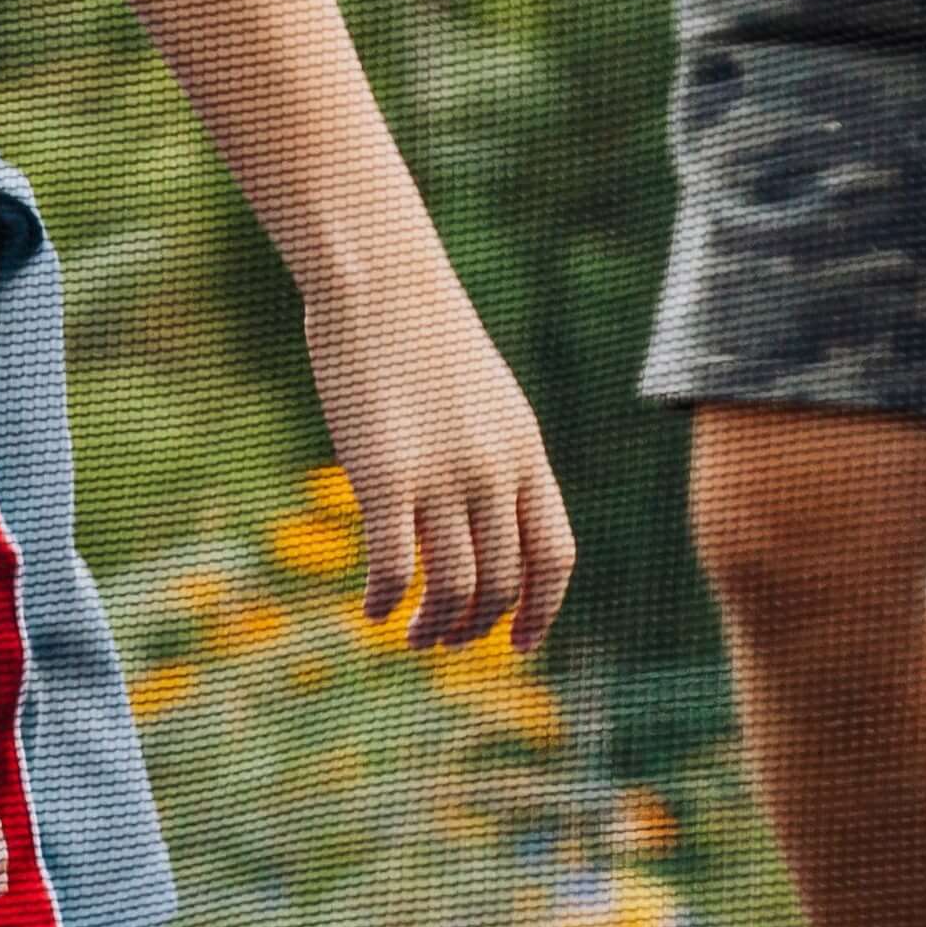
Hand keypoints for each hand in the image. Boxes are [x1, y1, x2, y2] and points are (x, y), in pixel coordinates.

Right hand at [300, 259, 576, 655]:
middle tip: (450, 642)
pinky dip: (384, 601)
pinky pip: (393, 566)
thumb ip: (494, 461)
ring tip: (414, 638)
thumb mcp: (485, 401)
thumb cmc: (425, 338)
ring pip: (453, 586)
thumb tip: (483, 525)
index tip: (518, 644)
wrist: (382, 281)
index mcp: (526, 454)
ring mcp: (442, 475)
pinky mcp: (385, 476)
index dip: (541, 612)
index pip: (554, 555)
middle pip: (504, 582)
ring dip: (434, 627)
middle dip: (478, 628)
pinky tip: (372, 610)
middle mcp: (494, 471)